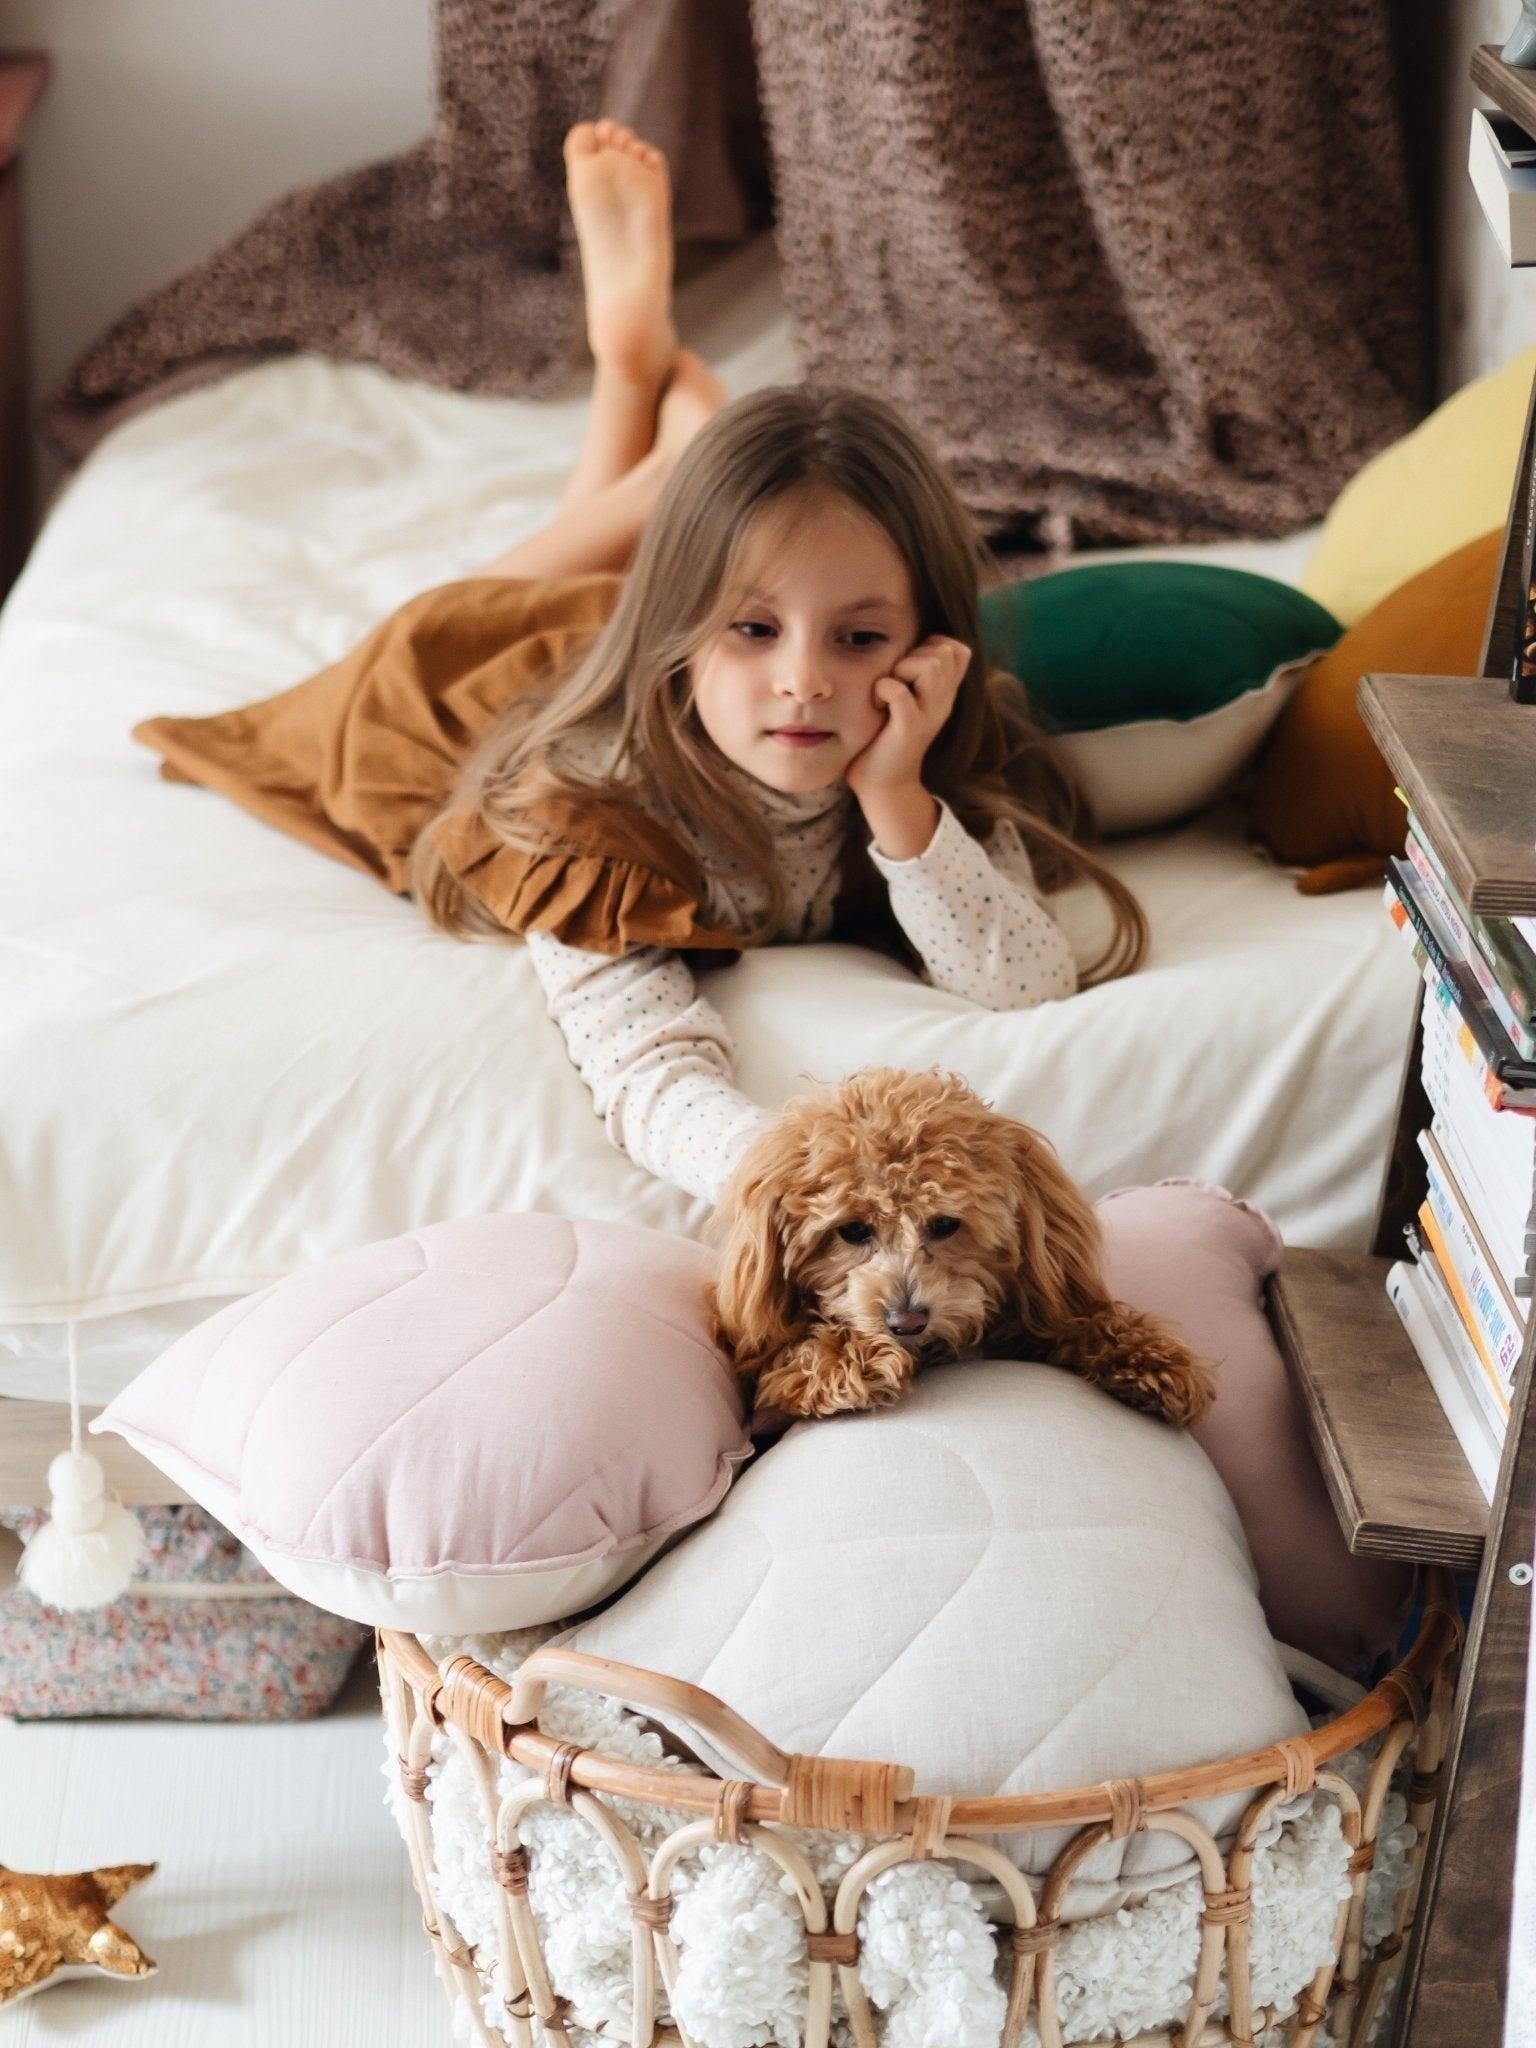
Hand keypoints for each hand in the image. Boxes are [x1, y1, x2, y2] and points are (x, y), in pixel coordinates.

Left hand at [844, 634, 969, 802]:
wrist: (884, 786)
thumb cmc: (886, 739)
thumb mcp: (908, 703)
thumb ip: (914, 678)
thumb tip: (903, 645)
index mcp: (944, 694)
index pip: (958, 650)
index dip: (932, 645)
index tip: (910, 666)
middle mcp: (943, 702)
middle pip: (944, 651)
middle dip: (914, 654)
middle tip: (896, 680)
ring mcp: (929, 716)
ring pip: (930, 665)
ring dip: (901, 669)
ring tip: (888, 691)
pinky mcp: (909, 729)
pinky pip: (899, 692)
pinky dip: (882, 690)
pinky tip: (877, 705)